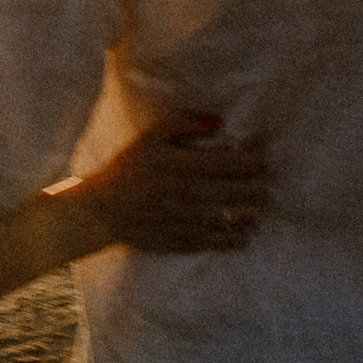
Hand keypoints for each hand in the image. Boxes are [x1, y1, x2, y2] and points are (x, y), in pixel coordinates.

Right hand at [69, 117, 269, 257]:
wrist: (103, 211)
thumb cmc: (128, 169)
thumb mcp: (151, 137)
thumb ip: (186, 124)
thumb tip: (220, 121)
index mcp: (188, 166)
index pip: (238, 162)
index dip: (256, 159)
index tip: (257, 156)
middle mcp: (195, 194)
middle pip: (247, 190)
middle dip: (260, 183)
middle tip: (258, 179)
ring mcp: (193, 220)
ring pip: (241, 216)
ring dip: (252, 208)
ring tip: (250, 202)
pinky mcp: (189, 241)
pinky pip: (226, 241)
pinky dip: (240, 235)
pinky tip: (240, 229)